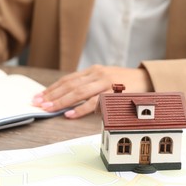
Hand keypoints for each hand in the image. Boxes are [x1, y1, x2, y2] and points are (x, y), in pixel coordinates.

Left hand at [32, 65, 152, 118]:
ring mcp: (105, 83)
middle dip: (52, 95)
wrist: (148, 79)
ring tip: (48, 108)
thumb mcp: (104, 78)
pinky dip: (81, 109)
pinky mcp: (113, 93)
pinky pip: (94, 102)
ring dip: (61, 101)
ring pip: (79, 92)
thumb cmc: (124, 82)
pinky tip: (69, 114)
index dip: (52, 88)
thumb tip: (68, 96)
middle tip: (38, 103)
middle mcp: (97, 74)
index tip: (39, 96)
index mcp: (93, 71)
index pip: (68, 79)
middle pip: (69, 85)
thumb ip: (89, 84)